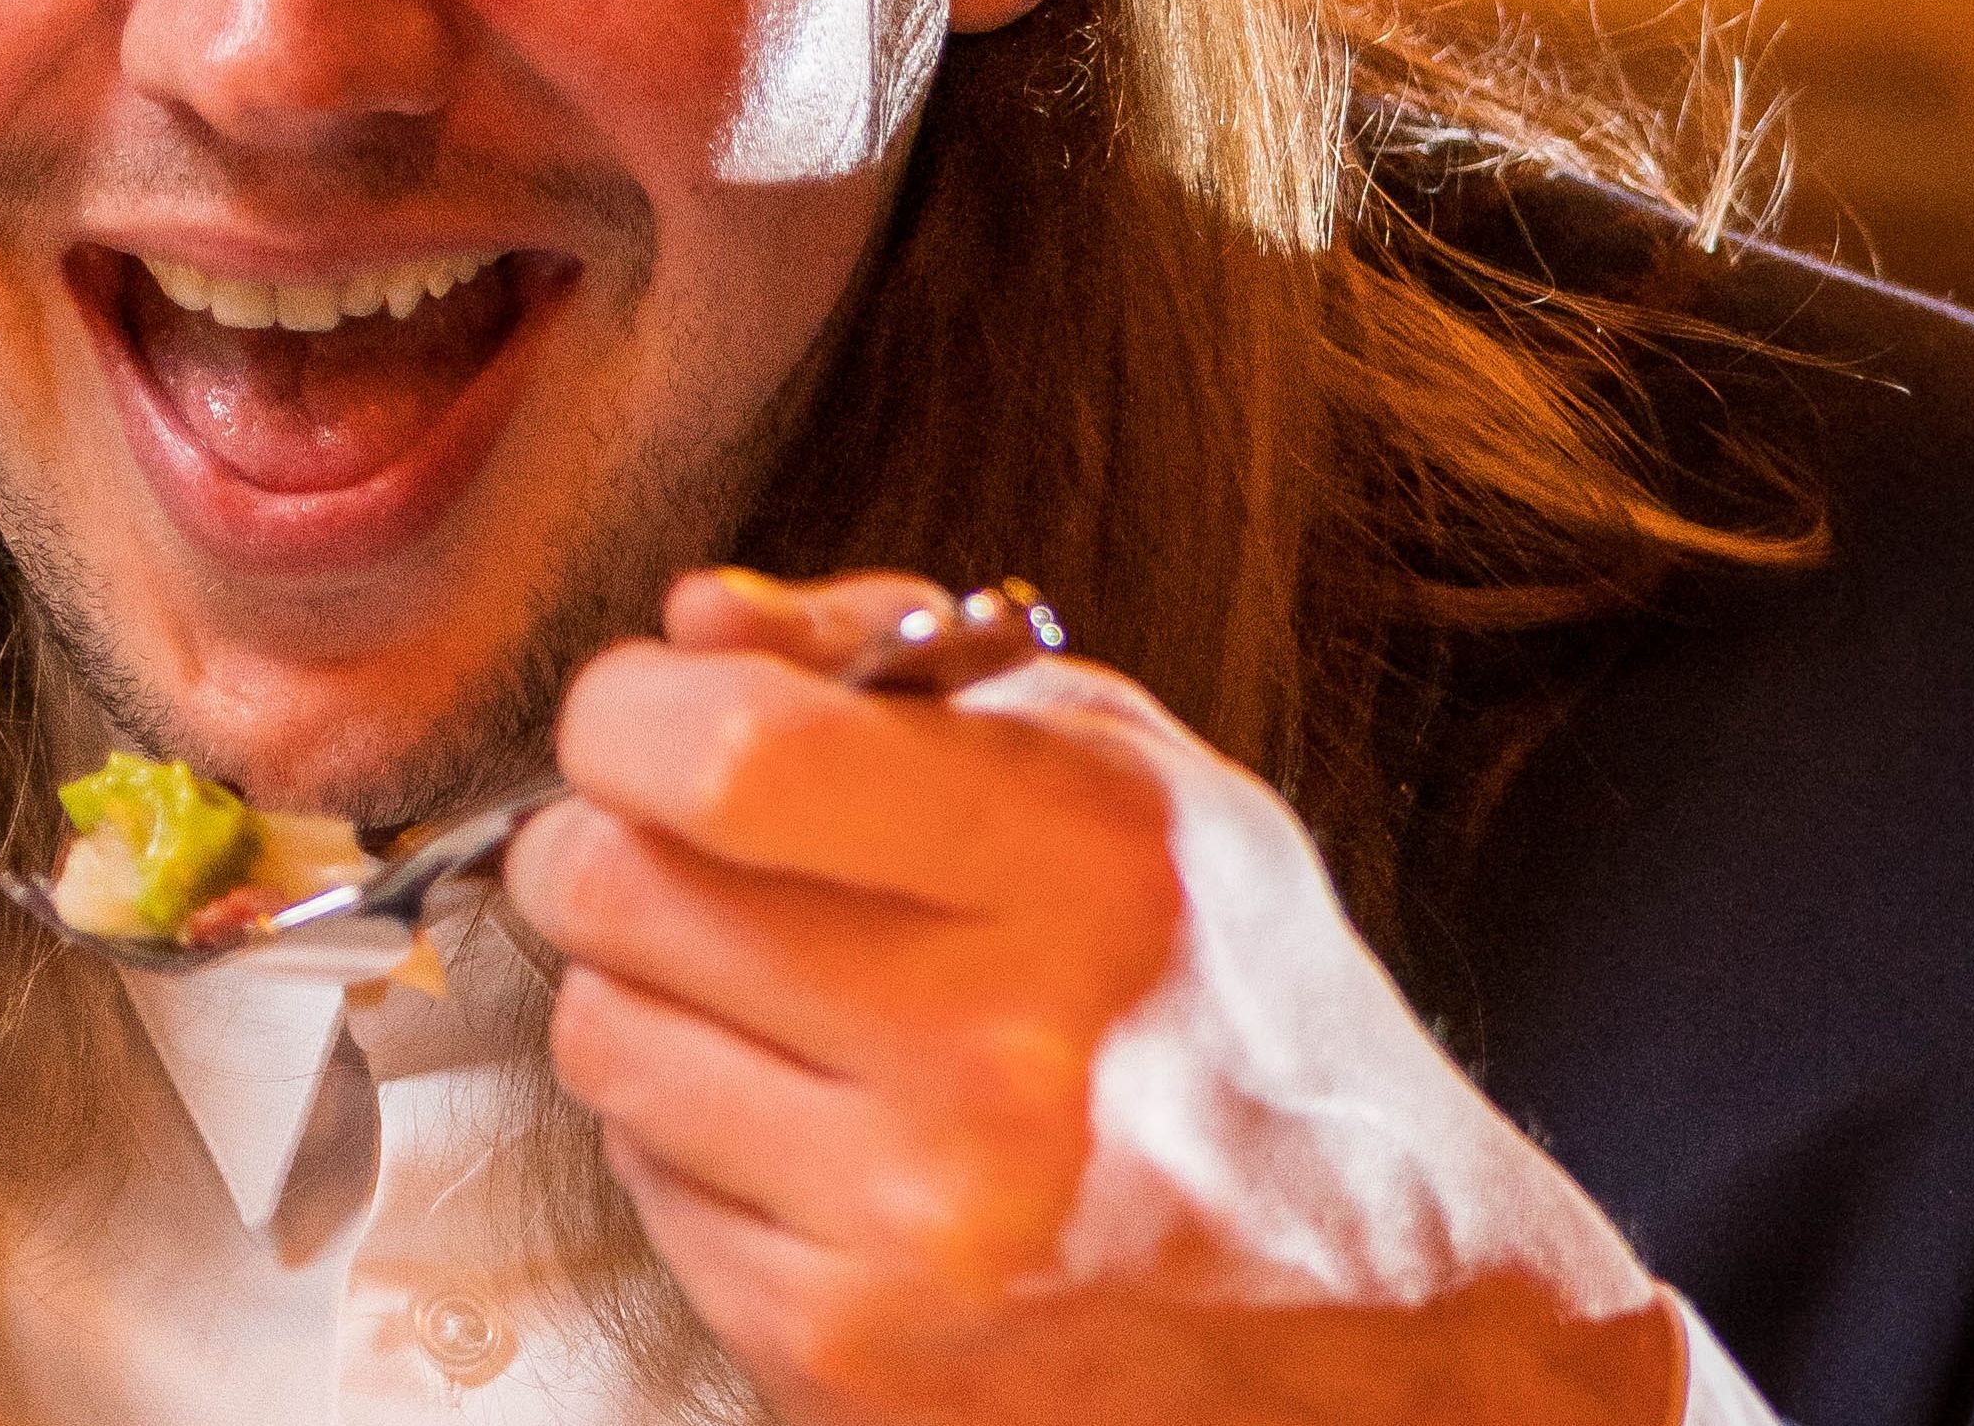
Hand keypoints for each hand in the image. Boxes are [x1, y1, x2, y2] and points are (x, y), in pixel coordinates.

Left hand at [499, 569, 1682, 1425]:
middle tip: (688, 854)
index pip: (725, 755)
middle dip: (613, 844)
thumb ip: (894, 664)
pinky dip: (700, 1144)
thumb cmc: (1228, 1012)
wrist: (1373, 1313)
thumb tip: (698, 623)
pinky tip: (825, 1135)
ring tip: (793, 1008)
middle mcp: (998, 1057)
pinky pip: (643, 1182)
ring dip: (658, 999)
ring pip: (600, 1036)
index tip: (648, 721)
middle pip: (613, 889)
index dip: (631, 715)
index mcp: (1076, 866)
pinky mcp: (847, 1350)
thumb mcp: (1123, 775)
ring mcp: (917, 1224)